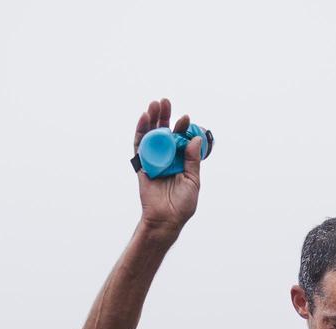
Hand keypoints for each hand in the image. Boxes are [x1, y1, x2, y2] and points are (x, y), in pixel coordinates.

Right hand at [134, 98, 202, 233]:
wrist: (166, 219)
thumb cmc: (182, 204)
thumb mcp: (193, 181)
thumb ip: (192, 160)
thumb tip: (195, 139)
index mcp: (181, 160)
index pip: (181, 139)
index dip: (182, 128)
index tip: (186, 118)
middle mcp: (167, 157)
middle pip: (164, 132)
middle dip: (165, 116)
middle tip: (166, 101)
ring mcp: (153, 159)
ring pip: (151, 135)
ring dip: (152, 119)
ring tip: (155, 104)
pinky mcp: (141, 164)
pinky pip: (140, 146)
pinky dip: (141, 131)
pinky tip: (144, 117)